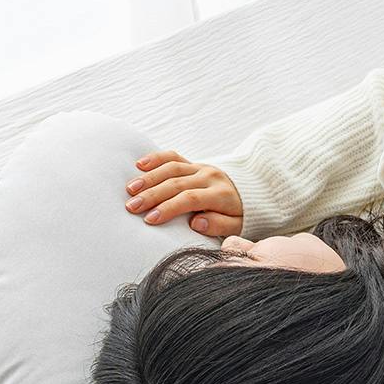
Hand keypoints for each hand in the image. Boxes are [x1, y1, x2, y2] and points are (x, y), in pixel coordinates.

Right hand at [125, 150, 243, 235]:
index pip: (191, 199)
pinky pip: (174, 156)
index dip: (169, 208)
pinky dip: (156, 158)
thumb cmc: (241, 215)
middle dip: (152, 195)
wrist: (253, 191)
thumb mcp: (237, 226)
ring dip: (149, 178)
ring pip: (172, 168)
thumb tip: (196, 223)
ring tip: (130, 189)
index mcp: (221, 194)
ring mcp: (201, 167)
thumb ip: (219, 225)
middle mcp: (210, 177)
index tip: (150, 219)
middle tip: (131, 206)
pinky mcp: (194, 163)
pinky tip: (139, 165)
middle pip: (176, 183)